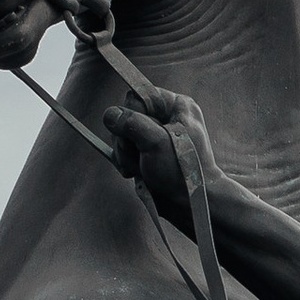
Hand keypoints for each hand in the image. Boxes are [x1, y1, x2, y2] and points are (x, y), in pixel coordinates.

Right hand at [107, 86, 215, 229]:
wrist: (190, 204)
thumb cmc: (182, 172)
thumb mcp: (156, 143)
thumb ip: (131, 124)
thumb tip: (110, 114)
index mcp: (177, 106)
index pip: (139, 95)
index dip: (132, 115)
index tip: (139, 135)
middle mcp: (166, 117)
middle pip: (126, 116)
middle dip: (127, 140)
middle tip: (139, 157)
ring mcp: (156, 135)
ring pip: (122, 134)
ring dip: (126, 154)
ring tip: (140, 168)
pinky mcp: (148, 151)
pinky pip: (125, 149)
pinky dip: (126, 161)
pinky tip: (135, 172)